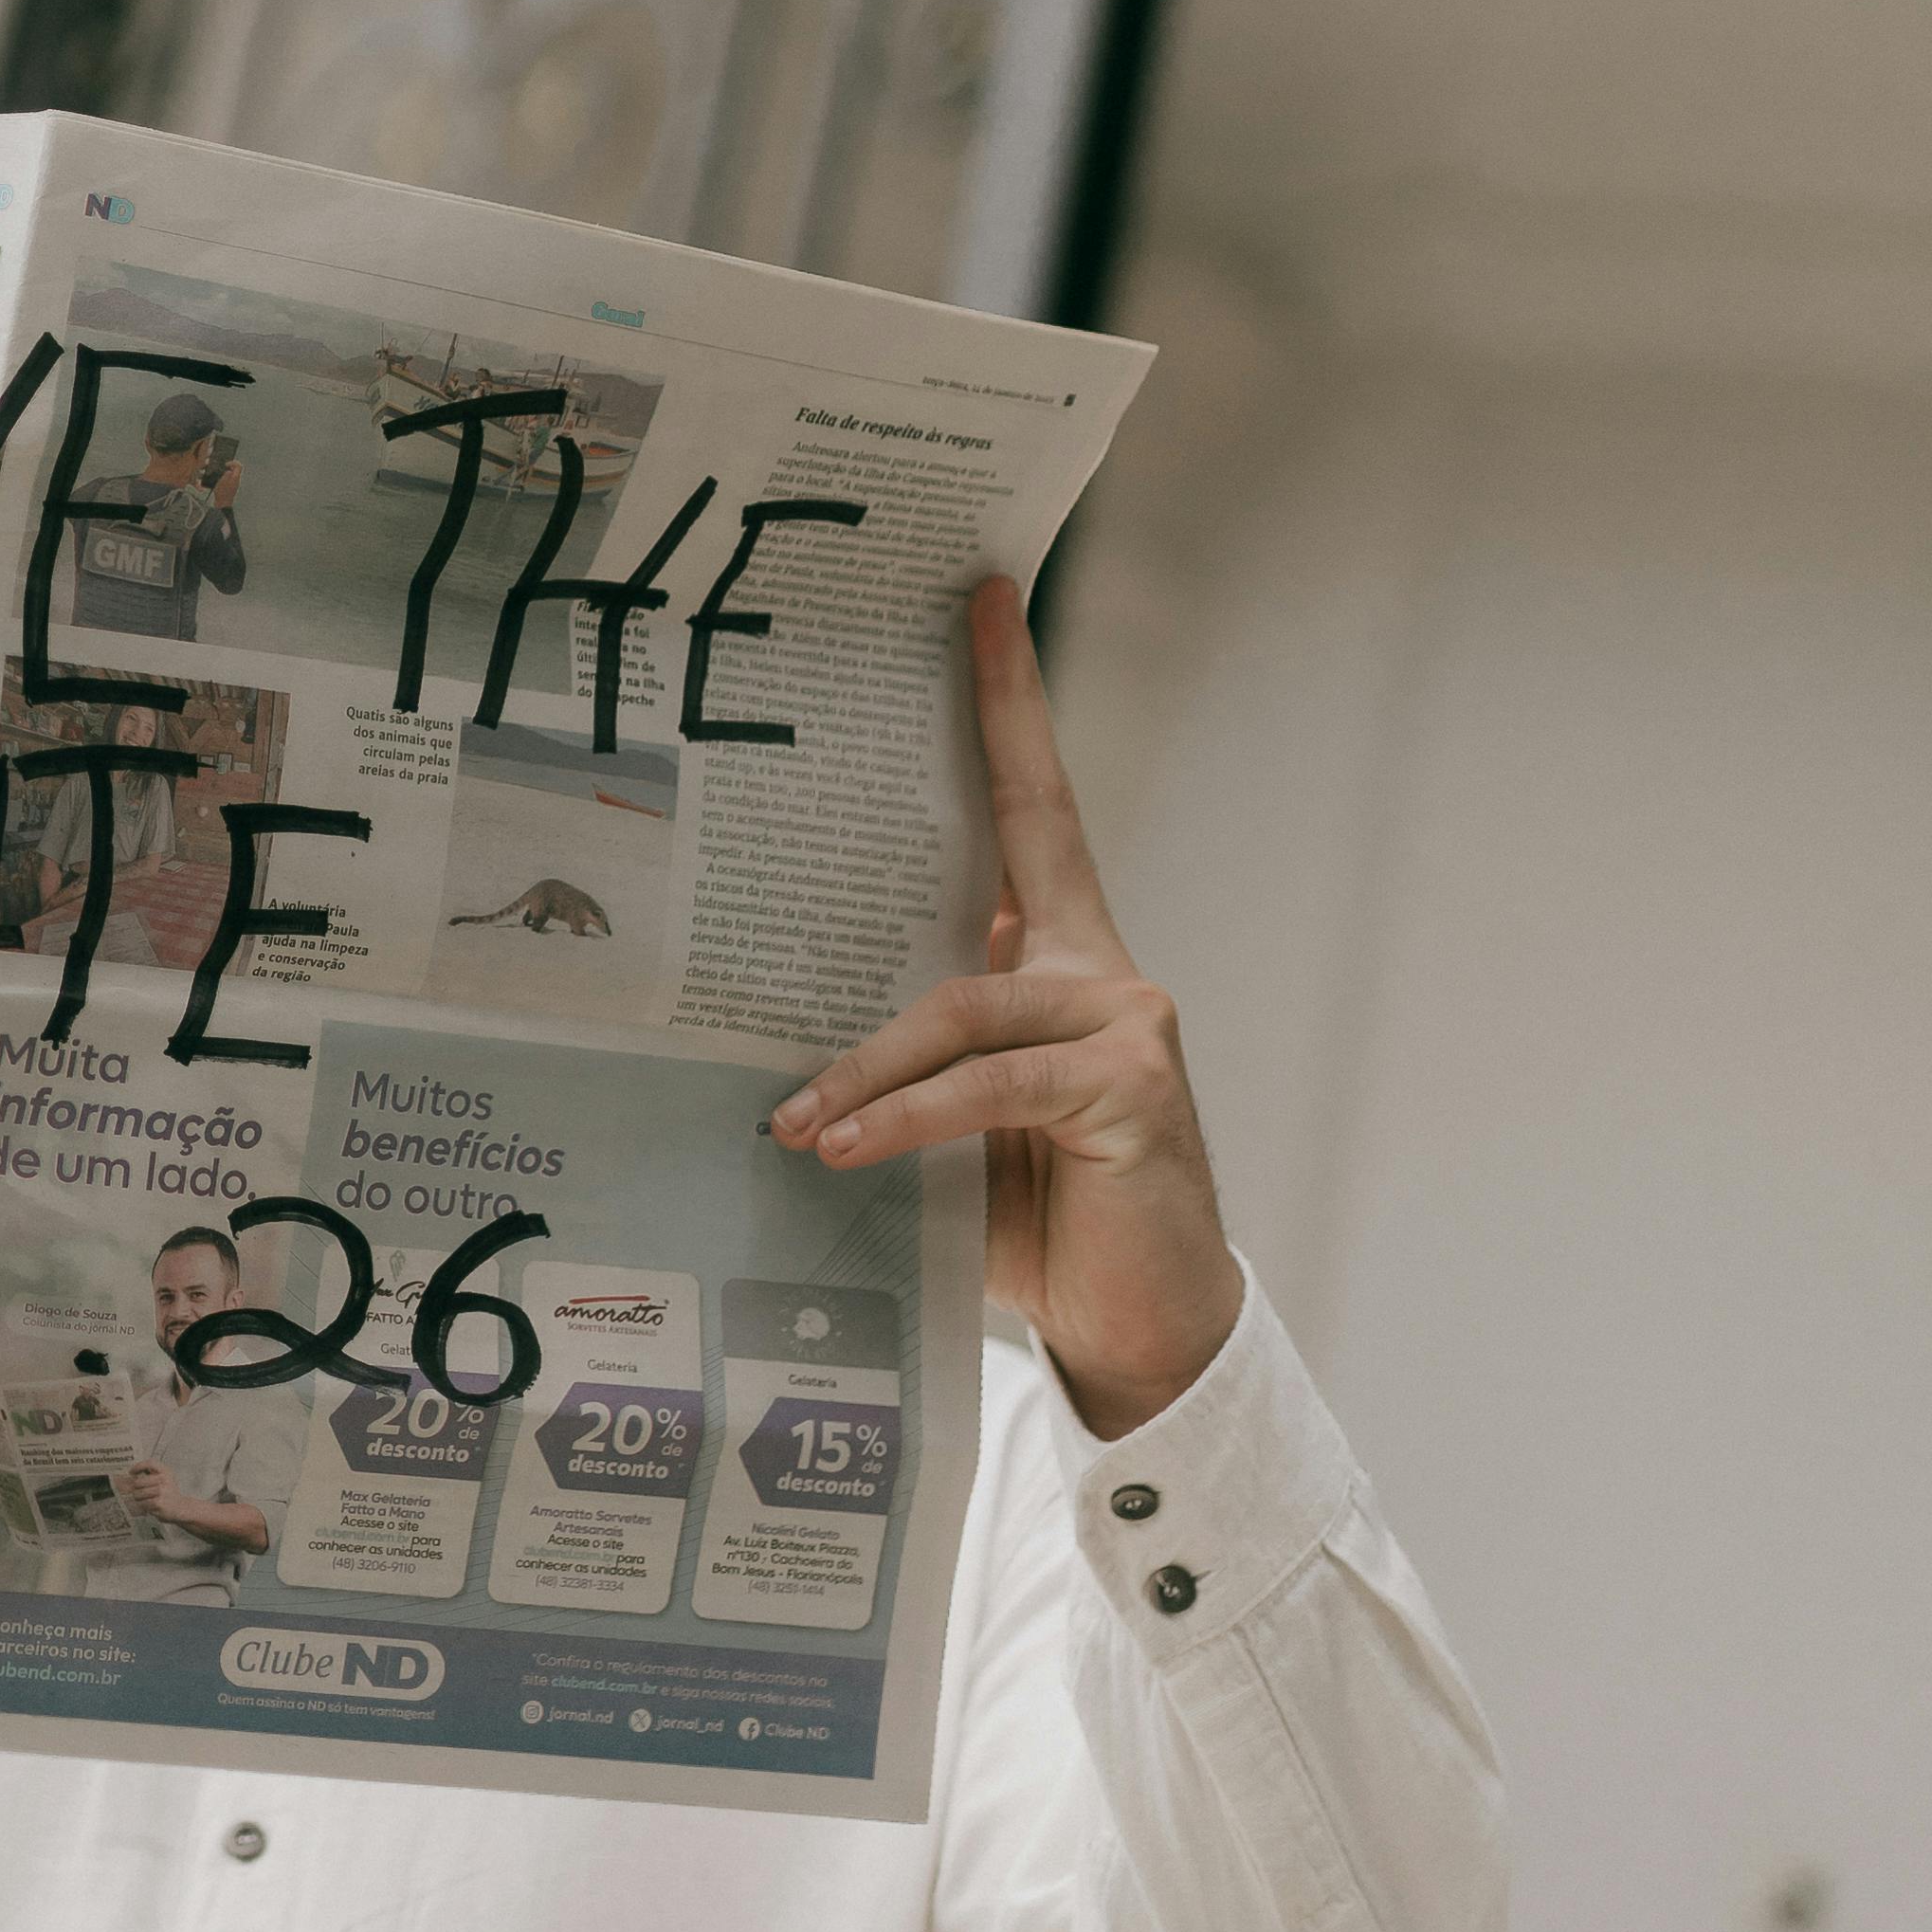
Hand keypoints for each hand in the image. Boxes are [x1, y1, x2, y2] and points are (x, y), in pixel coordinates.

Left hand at [119, 1462, 170, 1514]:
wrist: (180, 1507)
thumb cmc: (169, 1492)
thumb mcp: (165, 1478)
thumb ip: (152, 1473)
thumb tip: (132, 1475)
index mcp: (166, 1471)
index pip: (150, 1463)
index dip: (138, 1466)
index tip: (131, 1472)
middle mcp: (164, 1480)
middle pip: (138, 1482)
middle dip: (135, 1488)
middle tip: (138, 1491)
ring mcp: (162, 1491)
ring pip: (138, 1494)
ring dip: (138, 1498)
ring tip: (144, 1499)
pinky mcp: (159, 1503)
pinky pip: (142, 1503)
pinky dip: (143, 1505)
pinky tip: (149, 1505)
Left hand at [763, 580, 1241, 1438]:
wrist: (1139, 1332)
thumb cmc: (1040, 1225)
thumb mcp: (962, 1130)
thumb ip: (919, 1058)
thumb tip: (796, 1032)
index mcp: (1063, 964)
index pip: (1036, 809)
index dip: (1011, 703)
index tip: (985, 599)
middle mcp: (1104, 972)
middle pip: (1000, 871)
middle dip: (969, 761)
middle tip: (905, 666)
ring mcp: (1127, 1024)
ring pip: (962, 1010)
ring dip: (863, 1071)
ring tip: (791, 1126)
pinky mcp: (1129, 1089)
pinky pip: (986, 1087)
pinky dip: (905, 1119)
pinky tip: (842, 1148)